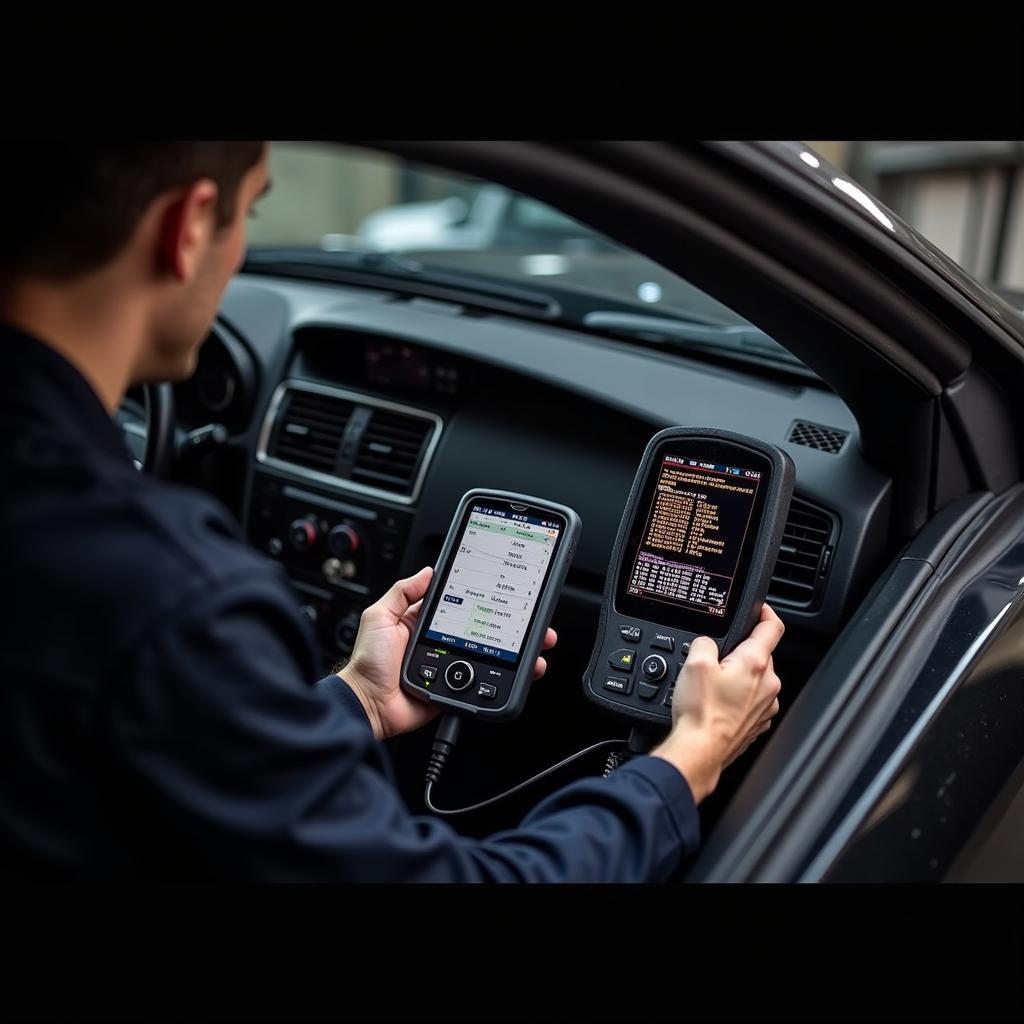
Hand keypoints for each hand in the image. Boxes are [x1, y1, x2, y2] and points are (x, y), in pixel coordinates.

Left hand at [338, 566, 557, 740]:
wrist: (368, 704)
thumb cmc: (368, 663)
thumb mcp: (379, 616)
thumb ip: (402, 593)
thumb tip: (428, 572)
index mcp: (425, 624)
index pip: (462, 606)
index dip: (485, 600)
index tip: (505, 593)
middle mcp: (442, 644)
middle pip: (484, 631)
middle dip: (512, 627)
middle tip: (534, 624)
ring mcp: (451, 668)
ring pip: (490, 658)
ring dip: (517, 654)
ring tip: (536, 649)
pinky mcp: (455, 690)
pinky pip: (483, 685)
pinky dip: (504, 681)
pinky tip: (522, 673)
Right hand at [651, 603, 783, 802]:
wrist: (700, 750)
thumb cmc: (701, 713)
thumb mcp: (694, 663)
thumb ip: (704, 642)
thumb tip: (707, 643)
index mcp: (755, 663)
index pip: (772, 627)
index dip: (766, 612)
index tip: (760, 609)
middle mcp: (768, 684)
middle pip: (760, 654)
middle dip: (741, 652)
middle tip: (716, 659)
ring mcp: (766, 705)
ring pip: (756, 679)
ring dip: (740, 677)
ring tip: (714, 687)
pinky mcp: (758, 722)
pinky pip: (752, 700)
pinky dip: (739, 698)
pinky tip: (718, 704)